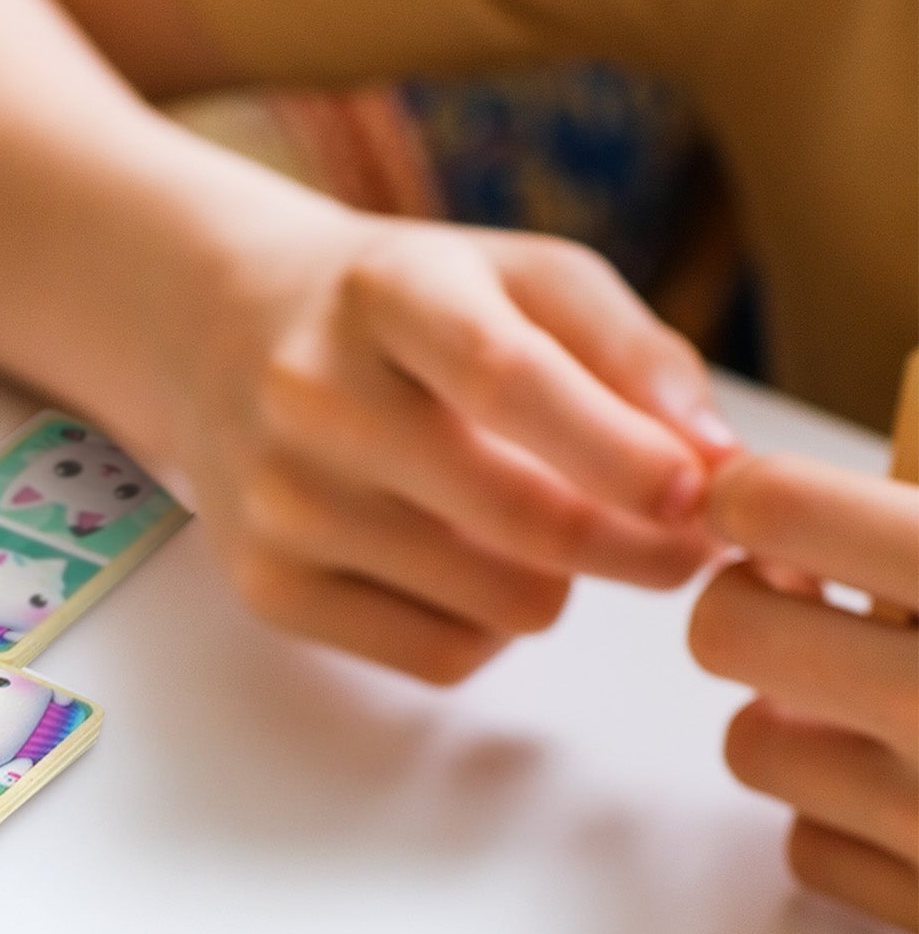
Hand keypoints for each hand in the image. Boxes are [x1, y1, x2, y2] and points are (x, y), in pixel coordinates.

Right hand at [166, 212, 728, 682]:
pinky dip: (488, 631)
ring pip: (495, 603)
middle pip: (517, 516)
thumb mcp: (513, 275)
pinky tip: (471, 575)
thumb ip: (628, 349)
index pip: (508, 380)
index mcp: (388, 293)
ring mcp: (280, 504)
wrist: (219, 336)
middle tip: (685, 550)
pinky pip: (438, 658)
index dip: (619, 451)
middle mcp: (314, 397)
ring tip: (544, 537)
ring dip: (557, 586)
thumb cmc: (400, 309)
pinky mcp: (265, 589)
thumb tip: (713, 460)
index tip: (700, 496)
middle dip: (636, 548)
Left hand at [690, 454, 918, 931]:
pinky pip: (808, 845)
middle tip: (810, 597)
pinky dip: (849, 820)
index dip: (754, 495)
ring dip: (804, 719)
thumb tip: (760, 481)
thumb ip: (908, 526)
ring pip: (754, 743)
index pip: (777, 506)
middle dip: (756, 609)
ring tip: (889, 696)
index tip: (757, 500)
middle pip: (722, 630)